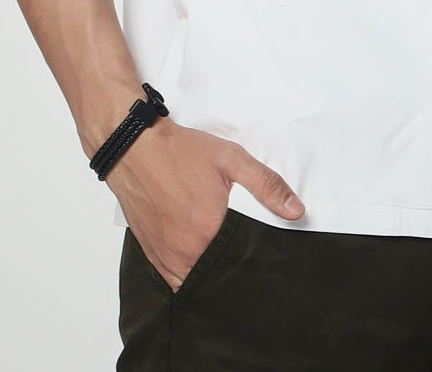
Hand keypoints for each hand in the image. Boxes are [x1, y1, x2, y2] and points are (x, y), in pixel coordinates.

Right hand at [106, 117, 304, 292]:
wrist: (135, 149)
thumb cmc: (180, 153)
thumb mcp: (230, 159)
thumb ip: (266, 185)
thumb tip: (296, 210)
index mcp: (208, 233)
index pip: (241, 265)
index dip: (255, 265)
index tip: (264, 263)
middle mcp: (185, 253)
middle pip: (218, 278)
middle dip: (233, 274)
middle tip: (245, 261)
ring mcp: (166, 258)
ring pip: (195, 283)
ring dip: (210, 277)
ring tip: (224, 261)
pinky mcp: (153, 257)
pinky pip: (175, 280)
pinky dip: (188, 275)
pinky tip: (200, 259)